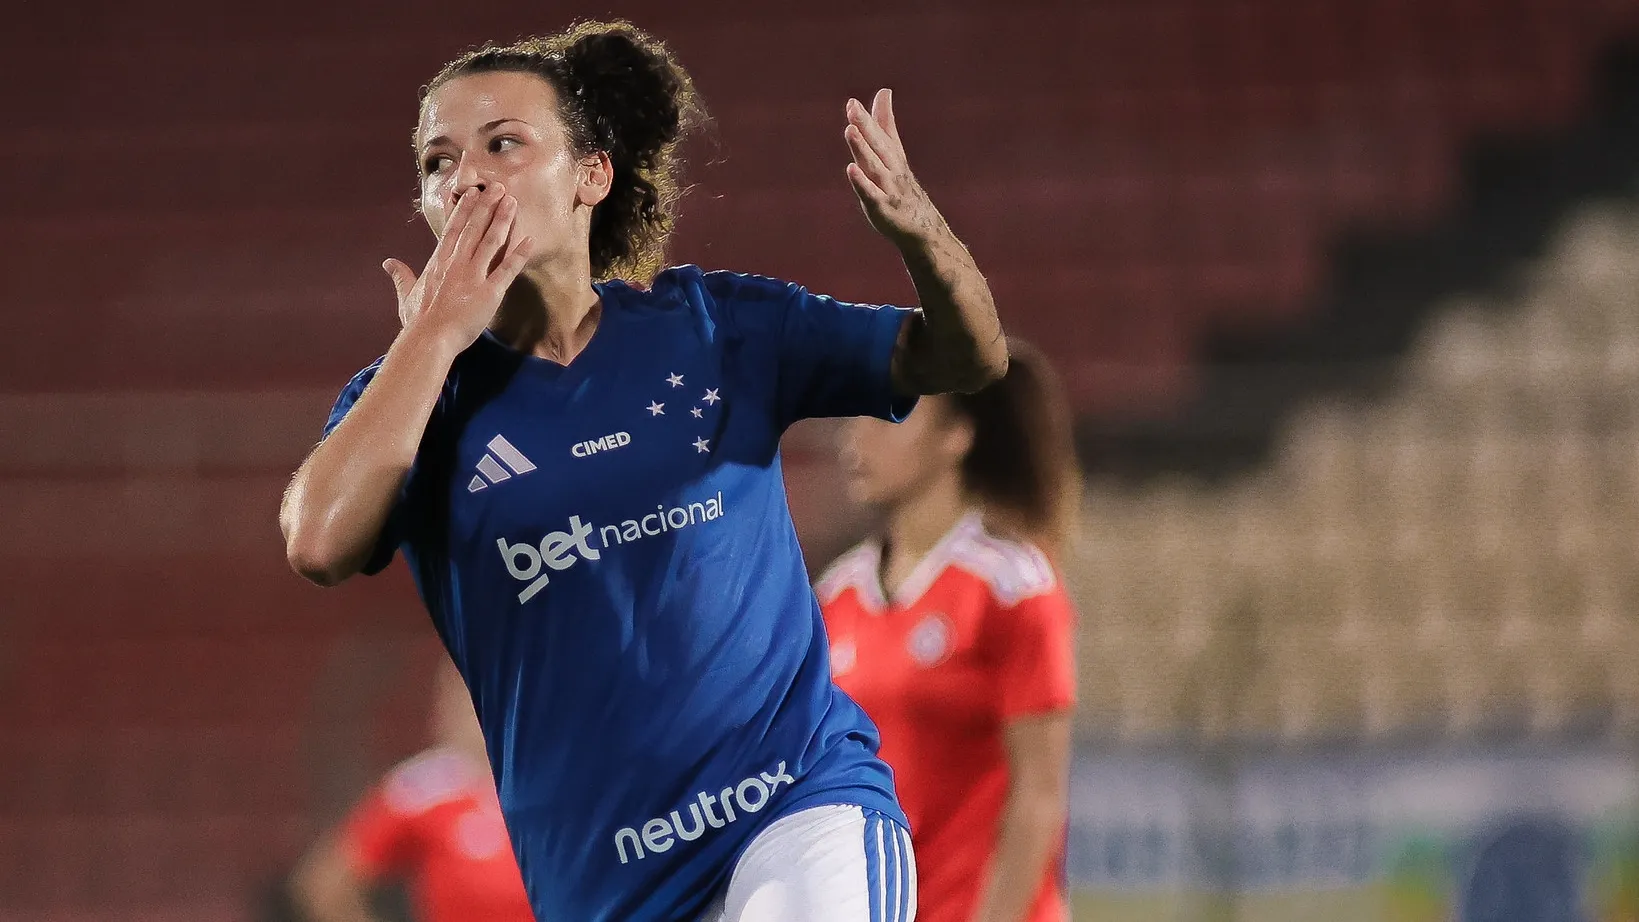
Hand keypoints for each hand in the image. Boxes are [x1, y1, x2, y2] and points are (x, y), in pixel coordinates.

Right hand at [383, 185, 535, 347]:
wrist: (429, 339)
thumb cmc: (418, 321)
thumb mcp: (406, 295)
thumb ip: (401, 276)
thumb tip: (388, 263)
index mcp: (438, 263)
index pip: (452, 229)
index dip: (464, 209)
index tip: (472, 193)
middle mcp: (456, 264)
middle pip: (473, 228)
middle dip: (486, 205)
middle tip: (497, 187)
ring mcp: (473, 276)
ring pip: (490, 241)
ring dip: (502, 220)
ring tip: (511, 201)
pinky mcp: (489, 292)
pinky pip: (507, 269)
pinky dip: (519, 254)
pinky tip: (529, 240)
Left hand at [844, 89, 943, 247]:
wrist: (923, 226)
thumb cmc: (901, 185)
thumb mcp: (894, 152)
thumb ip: (885, 122)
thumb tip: (884, 91)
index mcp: (892, 155)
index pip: (880, 133)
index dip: (868, 117)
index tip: (852, 102)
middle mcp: (891, 168)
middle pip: (877, 144)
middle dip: (865, 126)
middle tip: (853, 108)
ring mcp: (888, 188)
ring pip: (874, 165)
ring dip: (863, 148)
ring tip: (850, 130)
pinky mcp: (882, 207)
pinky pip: (871, 193)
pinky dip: (862, 182)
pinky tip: (852, 169)